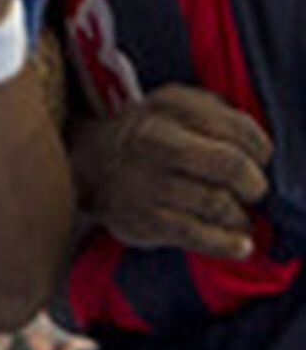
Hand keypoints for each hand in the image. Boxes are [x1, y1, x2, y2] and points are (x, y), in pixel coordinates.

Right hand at [72, 84, 272, 260]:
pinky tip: (239, 245)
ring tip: (237, 216)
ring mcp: (145, 179)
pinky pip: (198, 235)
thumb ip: (218, 116)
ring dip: (239, 215)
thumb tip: (259, 151)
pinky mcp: (143, 217)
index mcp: (169, 104)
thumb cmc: (151, 136)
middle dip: (253, 183)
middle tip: (251, 190)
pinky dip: (226, 243)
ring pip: (218, 203)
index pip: (238, 127)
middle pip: (230, 164)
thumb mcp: (177, 107)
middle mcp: (154, 137)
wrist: (90, 163)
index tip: (258, 160)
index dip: (260, 149)